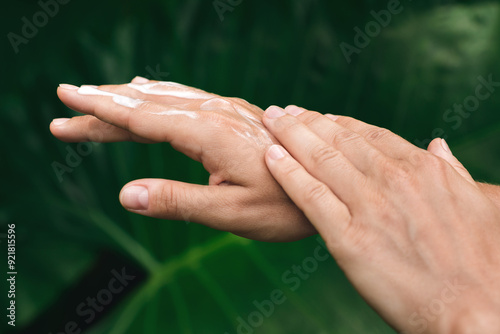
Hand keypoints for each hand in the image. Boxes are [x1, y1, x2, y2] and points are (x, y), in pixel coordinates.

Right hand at [51, 78, 314, 241]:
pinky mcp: (236, 116)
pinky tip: (151, 94)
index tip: (68, 102)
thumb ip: (177, 201)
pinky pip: (188, 99)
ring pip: (167, 99)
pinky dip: (159, 96)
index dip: (102, 112)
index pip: (143, 119)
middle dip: (104, 106)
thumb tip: (124, 195)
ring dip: (128, 99)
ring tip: (98, 98)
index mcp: (209, 134)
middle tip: (64, 105)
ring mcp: (228, 111)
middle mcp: (216, 114)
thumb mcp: (230, 213)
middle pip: (148, 105)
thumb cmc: (285, 205)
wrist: (332, 182)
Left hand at [262, 105, 499, 332]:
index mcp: (422, 168)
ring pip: (320, 159)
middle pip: (338, 140)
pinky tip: (270, 157)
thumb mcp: (478, 204)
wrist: (475, 312)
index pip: (370, 134)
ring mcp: (369, 206)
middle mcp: (392, 179)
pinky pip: (310, 196)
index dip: (338, 122)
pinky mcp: (349, 238)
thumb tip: (437, 144)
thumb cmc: (481, 263)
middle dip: (305, 121)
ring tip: (270, 121)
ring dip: (289, 136)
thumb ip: (451, 171)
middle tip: (281, 112)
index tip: (318, 116)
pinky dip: (287, 173)